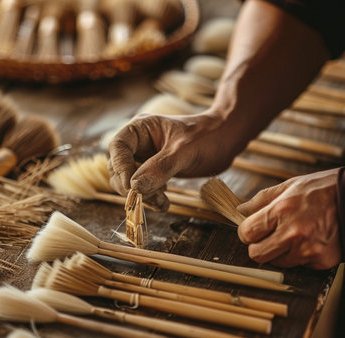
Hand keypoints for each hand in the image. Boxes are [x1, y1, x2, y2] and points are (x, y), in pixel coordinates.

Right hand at [108, 113, 236, 210]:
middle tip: (148, 197)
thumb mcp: (184, 151)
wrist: (226, 140)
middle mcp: (139, 143)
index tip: (131, 186)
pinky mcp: (154, 172)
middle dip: (131, 186)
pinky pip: (144, 188)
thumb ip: (160, 168)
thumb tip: (135, 187)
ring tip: (161, 201)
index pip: (118, 147)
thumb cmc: (208, 136)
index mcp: (141, 128)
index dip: (120, 167)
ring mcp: (146, 158)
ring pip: (130, 181)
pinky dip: (150, 198)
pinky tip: (164, 203)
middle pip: (119, 167)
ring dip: (142, 195)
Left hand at [237, 169, 341, 269]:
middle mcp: (293, 233)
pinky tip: (311, 240)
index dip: (247, 232)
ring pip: (276, 262)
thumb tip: (240, 210)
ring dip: (281, 252)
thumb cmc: (323, 189)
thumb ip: (261, 200)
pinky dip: (301, 256)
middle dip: (259, 246)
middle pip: (256, 254)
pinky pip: (299, 265)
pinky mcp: (321, 261)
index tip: (253, 229)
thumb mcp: (290, 186)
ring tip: (296, 235)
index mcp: (281, 211)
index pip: (246, 233)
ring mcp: (307, 250)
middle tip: (270, 236)